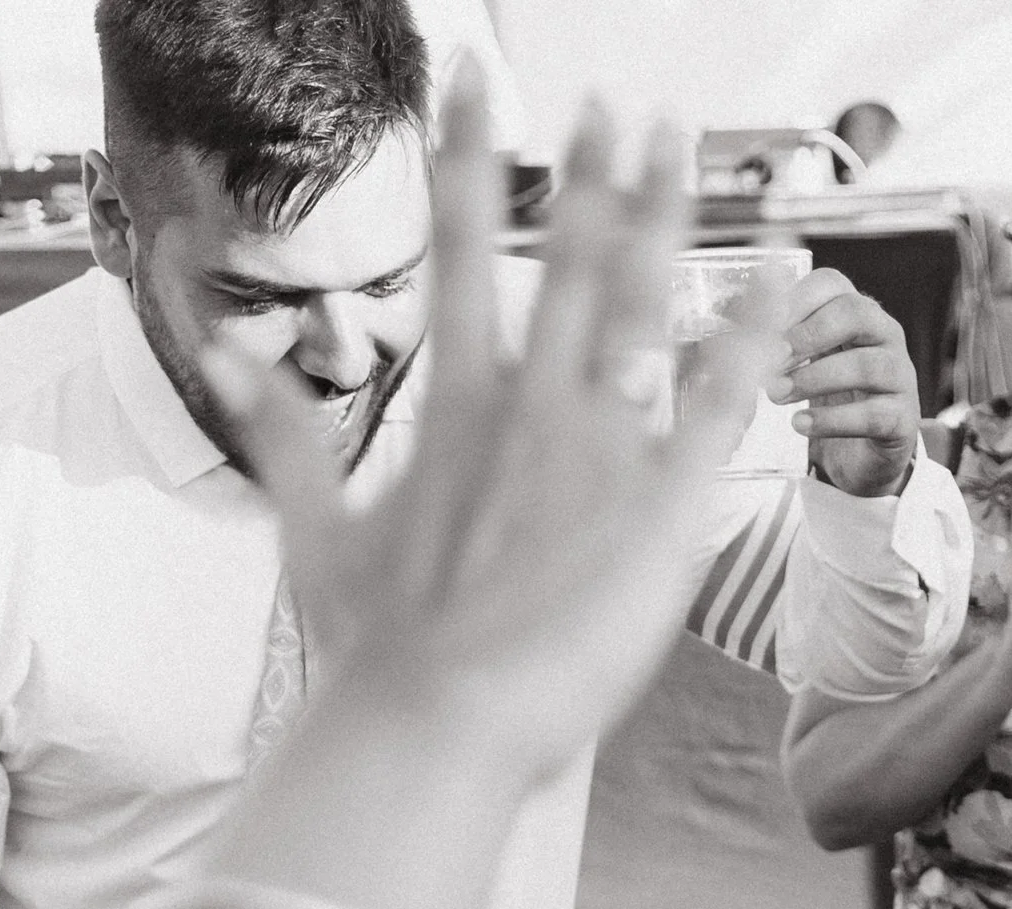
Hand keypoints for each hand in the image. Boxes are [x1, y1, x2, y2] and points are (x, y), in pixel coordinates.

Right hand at [212, 79, 780, 785]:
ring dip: (667, 216)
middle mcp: (531, 404)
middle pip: (570, 259)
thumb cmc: (377, 650)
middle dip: (591, 172)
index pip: (462, 248)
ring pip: (646, 305)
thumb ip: (281, 430)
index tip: (470, 83)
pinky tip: (785, 275)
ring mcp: (600, 447)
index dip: (467, 157)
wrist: (435, 722)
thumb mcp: (314, 529)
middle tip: (610, 102)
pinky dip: (753, 332)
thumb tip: (227, 353)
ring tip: (681, 144)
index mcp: (456, 402)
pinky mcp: (661, 505)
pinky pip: (719, 401)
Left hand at [767, 270, 919, 496]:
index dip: (795, 300)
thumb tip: (727, 311)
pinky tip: (799, 425)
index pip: (832, 285)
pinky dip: (832, 420)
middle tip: (769, 359)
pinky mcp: (902, 420)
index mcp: (857, 311)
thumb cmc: (830, 398)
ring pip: (866, 365)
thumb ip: (773, 335)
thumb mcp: (803, 360)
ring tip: (776, 395)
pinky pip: (873, 414)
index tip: (761, 325)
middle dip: (806, 335)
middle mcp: (885, 335)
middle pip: (854, 314)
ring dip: (815, 378)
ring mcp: (900, 376)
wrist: (861, 455)